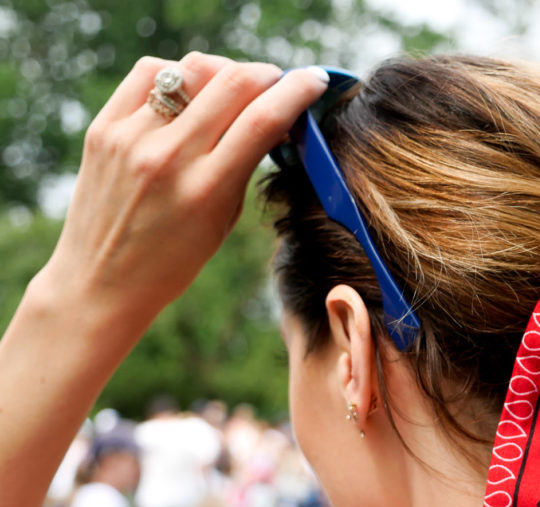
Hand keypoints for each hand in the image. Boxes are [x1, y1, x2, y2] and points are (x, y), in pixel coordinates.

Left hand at [38, 54, 327, 325]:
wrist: (102, 281)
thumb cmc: (173, 261)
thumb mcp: (224, 219)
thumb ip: (245, 165)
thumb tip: (272, 117)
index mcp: (206, 190)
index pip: (263, 120)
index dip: (297, 91)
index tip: (314, 81)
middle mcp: (167, 157)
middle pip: (232, 82)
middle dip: (266, 74)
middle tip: (278, 81)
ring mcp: (131, 137)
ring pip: (192, 69)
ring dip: (225, 71)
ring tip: (233, 88)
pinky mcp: (104, 126)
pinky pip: (150, 73)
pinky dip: (179, 72)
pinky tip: (190, 90)